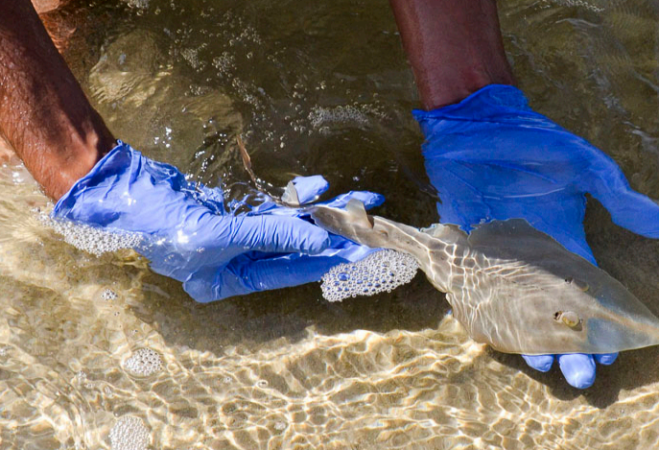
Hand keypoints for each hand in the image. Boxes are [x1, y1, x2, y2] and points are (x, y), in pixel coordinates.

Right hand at [52, 141, 382, 301]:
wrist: (125, 187)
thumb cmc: (163, 221)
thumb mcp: (218, 233)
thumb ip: (270, 236)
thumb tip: (318, 240)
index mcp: (226, 282)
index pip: (286, 273)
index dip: (322, 261)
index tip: (356, 251)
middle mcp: (233, 262)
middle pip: (293, 250)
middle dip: (329, 234)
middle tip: (367, 223)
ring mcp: (234, 235)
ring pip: (287, 225)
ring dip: (318, 211)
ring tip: (354, 198)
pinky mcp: (233, 210)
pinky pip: (271, 206)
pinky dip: (292, 196)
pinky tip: (315, 186)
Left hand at [414, 84, 658, 387]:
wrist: (476, 120)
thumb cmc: (533, 138)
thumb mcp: (581, 163)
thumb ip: (614, 195)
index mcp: (562, 240)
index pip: (586, 292)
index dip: (600, 324)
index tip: (614, 353)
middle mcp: (529, 255)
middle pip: (550, 311)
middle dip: (566, 344)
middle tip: (578, 375)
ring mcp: (494, 254)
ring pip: (512, 308)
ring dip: (525, 336)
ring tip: (540, 362)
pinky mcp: (459, 246)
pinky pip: (469, 286)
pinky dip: (476, 310)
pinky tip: (486, 334)